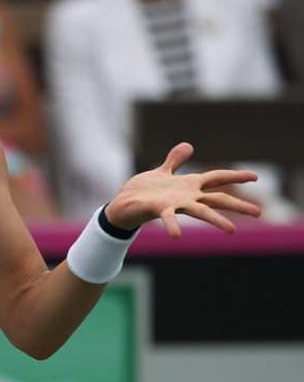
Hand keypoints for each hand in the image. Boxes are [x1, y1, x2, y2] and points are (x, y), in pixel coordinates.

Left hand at [104, 142, 261, 237]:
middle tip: (259, 212)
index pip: (217, 178)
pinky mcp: (158, 209)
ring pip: (200, 211)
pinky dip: (173, 226)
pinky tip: (176, 236)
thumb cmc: (144, 191)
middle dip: (238, 205)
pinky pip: (167, 218)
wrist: (123, 205)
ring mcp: (175, 204)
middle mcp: (186, 197)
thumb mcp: (162, 172)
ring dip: (216, 220)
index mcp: (188, 185)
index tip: (256, 176)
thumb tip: (188, 145)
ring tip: (231, 230)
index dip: (235, 176)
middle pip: (217, 199)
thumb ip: (175, 161)